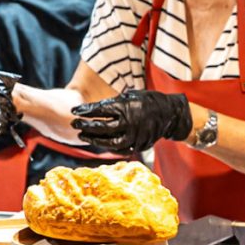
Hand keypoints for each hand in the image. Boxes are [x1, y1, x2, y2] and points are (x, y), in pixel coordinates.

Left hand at [71, 89, 191, 152]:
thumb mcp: (131, 95)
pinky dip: (109, 146)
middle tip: (75, 125)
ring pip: (109, 142)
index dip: (85, 111)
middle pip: (101, 128)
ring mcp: (135, 136)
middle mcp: (129, 123)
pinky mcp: (139, 145)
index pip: (99, 110)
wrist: (171, 114)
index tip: (74, 111)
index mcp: (126, 107)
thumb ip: (114, 102)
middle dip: (86, 126)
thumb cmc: (148, 101)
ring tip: (84, 137)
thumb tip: (95, 108)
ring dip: (94, 140)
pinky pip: (120, 148)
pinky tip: (100, 143)